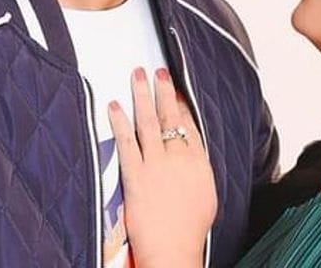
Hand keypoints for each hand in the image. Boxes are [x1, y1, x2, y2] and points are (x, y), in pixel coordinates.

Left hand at [109, 67, 216, 267]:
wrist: (174, 250)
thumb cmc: (189, 231)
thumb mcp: (205, 196)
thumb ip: (196, 172)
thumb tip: (191, 159)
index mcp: (198, 164)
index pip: (189, 125)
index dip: (181, 104)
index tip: (175, 89)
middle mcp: (179, 159)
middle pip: (170, 116)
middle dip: (164, 90)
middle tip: (158, 71)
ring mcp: (156, 165)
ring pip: (148, 122)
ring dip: (142, 96)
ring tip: (137, 76)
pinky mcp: (135, 175)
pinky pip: (126, 141)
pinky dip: (120, 121)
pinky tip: (115, 106)